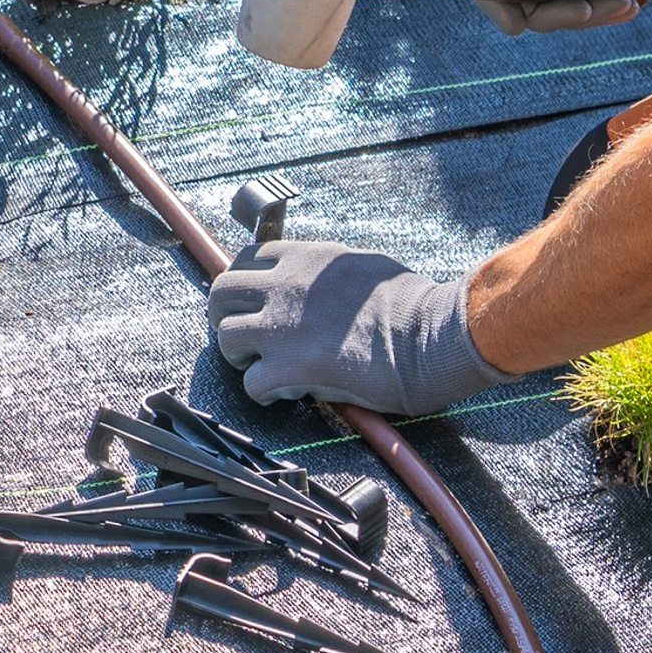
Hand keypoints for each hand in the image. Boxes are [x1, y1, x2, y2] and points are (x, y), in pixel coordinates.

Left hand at [206, 238, 511, 414]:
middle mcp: (284, 287)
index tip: (252, 300)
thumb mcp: (362, 266)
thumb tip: (321, 285)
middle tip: (246, 335)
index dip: (243, 282)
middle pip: (221, 292)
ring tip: (264, 366)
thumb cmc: (411, 303)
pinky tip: (285, 394)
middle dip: (226, 315)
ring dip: (240, 355)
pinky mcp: (289, 368)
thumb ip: (328, 273)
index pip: (246, 258)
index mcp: (305, 259)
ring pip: (226, 338)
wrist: (430, 334)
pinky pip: (251, 383)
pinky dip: (263, 392)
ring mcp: (281, 327)